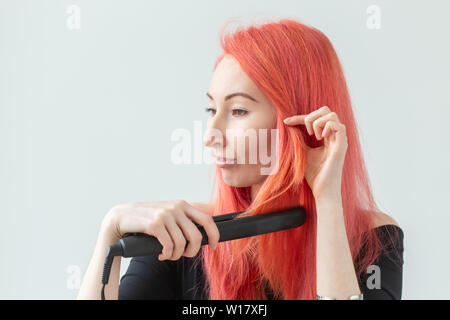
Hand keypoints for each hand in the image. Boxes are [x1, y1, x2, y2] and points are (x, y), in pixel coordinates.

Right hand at [101, 200, 219, 260]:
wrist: (121, 217)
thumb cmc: (147, 219)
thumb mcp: (168, 213)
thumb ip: (184, 218)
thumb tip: (206, 227)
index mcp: (182, 204)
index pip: (207, 219)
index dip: (214, 234)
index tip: (214, 245)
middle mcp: (176, 207)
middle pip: (197, 236)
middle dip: (192, 251)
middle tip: (184, 255)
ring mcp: (165, 215)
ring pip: (182, 244)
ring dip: (175, 255)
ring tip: (168, 255)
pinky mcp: (155, 224)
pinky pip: (169, 246)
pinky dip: (166, 255)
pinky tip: (161, 254)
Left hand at [283, 106, 347, 199]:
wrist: (322, 190)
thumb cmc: (314, 174)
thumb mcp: (303, 153)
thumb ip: (299, 140)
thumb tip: (288, 128)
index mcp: (327, 137)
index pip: (315, 118)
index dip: (299, 117)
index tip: (286, 121)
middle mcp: (335, 136)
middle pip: (326, 110)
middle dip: (311, 116)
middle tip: (306, 132)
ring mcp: (340, 140)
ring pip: (332, 115)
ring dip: (318, 122)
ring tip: (314, 137)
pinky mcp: (342, 146)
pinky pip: (338, 126)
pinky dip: (326, 127)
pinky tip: (320, 138)